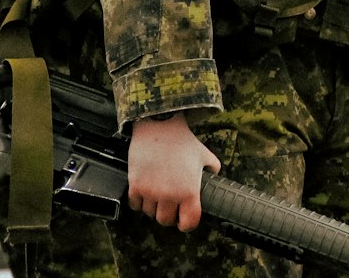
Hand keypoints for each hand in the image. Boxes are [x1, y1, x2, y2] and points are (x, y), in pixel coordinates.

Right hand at [128, 114, 221, 230]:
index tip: (183, 220)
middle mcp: (170, 196)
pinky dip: (139, 200)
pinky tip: (144, 189)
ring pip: (150, 213)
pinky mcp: (136, 186)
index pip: (188, 223)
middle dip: (168, 214)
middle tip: (169, 204)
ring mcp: (152, 192)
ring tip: (157, 192)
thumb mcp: (204, 154)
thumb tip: (213, 176)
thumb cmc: (182, 140)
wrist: (159, 124)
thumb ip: (212, 168)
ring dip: (153, 206)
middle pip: (166, 221)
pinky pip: (135, 205)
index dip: (186, 224)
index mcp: (190, 191)